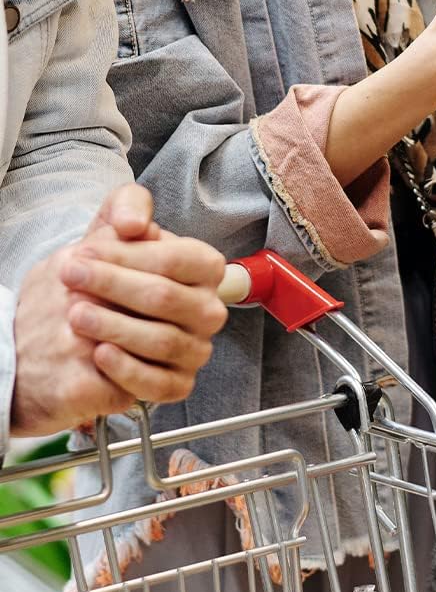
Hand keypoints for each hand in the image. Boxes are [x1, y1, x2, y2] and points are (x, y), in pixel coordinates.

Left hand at [9, 186, 227, 436]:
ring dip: (114, 327)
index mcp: (205, 267)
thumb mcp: (115, 228)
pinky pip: (160, 384)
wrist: (92, 318)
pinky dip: (128, 370)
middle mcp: (209, 309)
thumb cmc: (111, 270)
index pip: (175, 260)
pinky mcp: (179, 384)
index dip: (126, 257)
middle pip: (165, 298)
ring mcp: (197, 348)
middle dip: (113, 286)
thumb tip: (134, 225)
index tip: (85, 252)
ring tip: (76, 315)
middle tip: (71, 278)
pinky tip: (99, 353)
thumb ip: (126, 207)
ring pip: (162, 341)